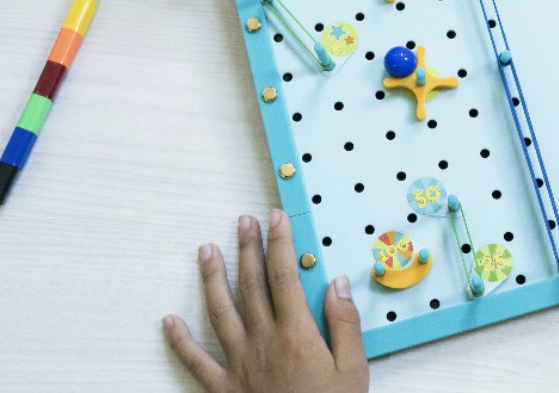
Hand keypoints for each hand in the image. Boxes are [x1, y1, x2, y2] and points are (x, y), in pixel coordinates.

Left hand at [163, 210, 368, 392]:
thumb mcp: (354, 370)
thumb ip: (345, 324)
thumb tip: (336, 283)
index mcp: (297, 334)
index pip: (284, 276)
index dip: (279, 243)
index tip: (276, 219)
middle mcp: (263, 342)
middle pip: (251, 285)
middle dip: (247, 249)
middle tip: (244, 222)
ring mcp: (239, 366)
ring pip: (220, 312)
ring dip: (211, 279)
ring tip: (206, 250)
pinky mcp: (223, 390)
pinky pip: (195, 362)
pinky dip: (179, 341)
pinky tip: (168, 321)